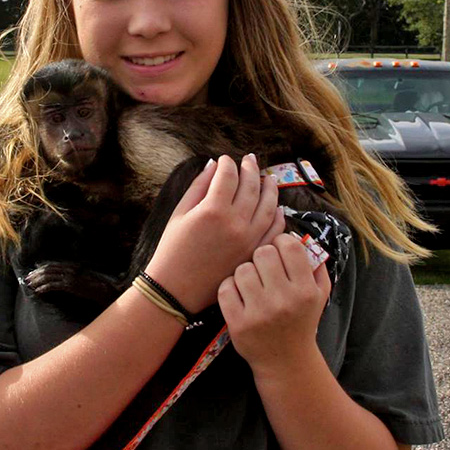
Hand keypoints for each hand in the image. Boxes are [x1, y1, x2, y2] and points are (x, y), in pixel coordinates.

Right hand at [144, 154, 282, 311]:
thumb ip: (198, 186)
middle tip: (249, 160)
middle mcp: (235, 223)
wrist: (176, 290)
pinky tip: (275, 206)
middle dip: (250, 169)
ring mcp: (249, 240)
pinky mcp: (254, 254)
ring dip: (269, 188)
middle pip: (251, 186)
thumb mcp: (179, 214)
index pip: (228, 175)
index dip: (228, 163)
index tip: (225, 159)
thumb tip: (213, 165)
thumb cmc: (172, 251)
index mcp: (213, 210)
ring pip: (269, 205)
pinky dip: (277, 215)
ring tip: (267, 178)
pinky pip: (274, 230)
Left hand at [218, 232, 331, 371]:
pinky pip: (225, 288)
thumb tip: (303, 238)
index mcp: (305, 290)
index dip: (281, 243)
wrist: (286, 362)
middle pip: (263, 253)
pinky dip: (229, 288)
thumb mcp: (320, 295)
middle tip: (263, 269)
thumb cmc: (302, 322)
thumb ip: (317, 265)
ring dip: (245, 273)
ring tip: (251, 284)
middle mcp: (284, 300)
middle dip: (262, 257)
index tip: (279, 252)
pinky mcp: (239, 323)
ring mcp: (260, 312)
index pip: (289, 245)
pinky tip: (239, 296)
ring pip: (242, 269)